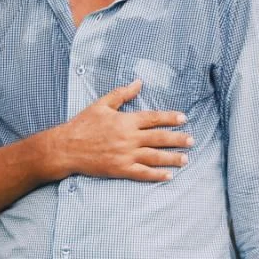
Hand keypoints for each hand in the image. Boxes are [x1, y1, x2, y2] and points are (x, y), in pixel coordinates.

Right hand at [53, 79, 193, 181]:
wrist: (67, 147)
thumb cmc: (83, 124)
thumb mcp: (101, 104)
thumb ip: (122, 93)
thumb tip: (139, 82)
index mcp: (125, 121)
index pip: (153, 118)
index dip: (170, 118)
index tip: (183, 119)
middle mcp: (129, 138)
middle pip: (159, 138)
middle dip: (177, 139)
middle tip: (191, 140)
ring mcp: (126, 155)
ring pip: (155, 156)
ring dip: (172, 158)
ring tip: (185, 159)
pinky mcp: (120, 169)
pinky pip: (143, 173)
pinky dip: (156, 175)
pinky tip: (168, 176)